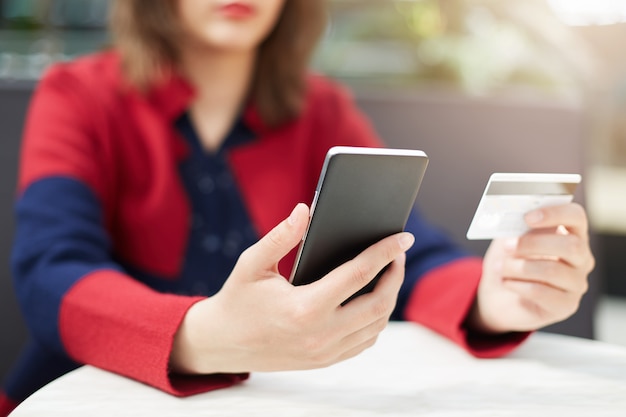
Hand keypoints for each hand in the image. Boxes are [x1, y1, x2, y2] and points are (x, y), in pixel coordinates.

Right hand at [170, 203, 413, 373]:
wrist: (222, 344)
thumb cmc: (237, 300)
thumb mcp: (251, 264)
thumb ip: (280, 236)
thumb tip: (305, 211)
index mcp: (304, 308)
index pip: (358, 275)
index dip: (384, 252)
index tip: (403, 237)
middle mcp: (320, 334)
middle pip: (378, 303)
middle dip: (396, 274)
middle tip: (399, 252)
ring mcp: (325, 352)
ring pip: (376, 325)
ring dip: (389, 297)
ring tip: (389, 272)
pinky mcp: (326, 361)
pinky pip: (365, 341)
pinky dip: (376, 319)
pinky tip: (373, 299)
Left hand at [469, 203, 594, 333]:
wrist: (500, 297)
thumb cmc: (510, 262)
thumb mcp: (510, 239)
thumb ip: (515, 227)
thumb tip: (512, 218)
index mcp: (571, 234)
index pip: (576, 217)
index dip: (555, 213)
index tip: (528, 217)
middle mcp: (581, 259)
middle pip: (570, 245)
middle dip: (533, 244)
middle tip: (508, 245)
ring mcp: (576, 284)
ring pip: (551, 270)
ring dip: (518, 267)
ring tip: (499, 267)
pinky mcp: (565, 305)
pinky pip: (541, 292)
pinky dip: (517, 285)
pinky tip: (505, 282)